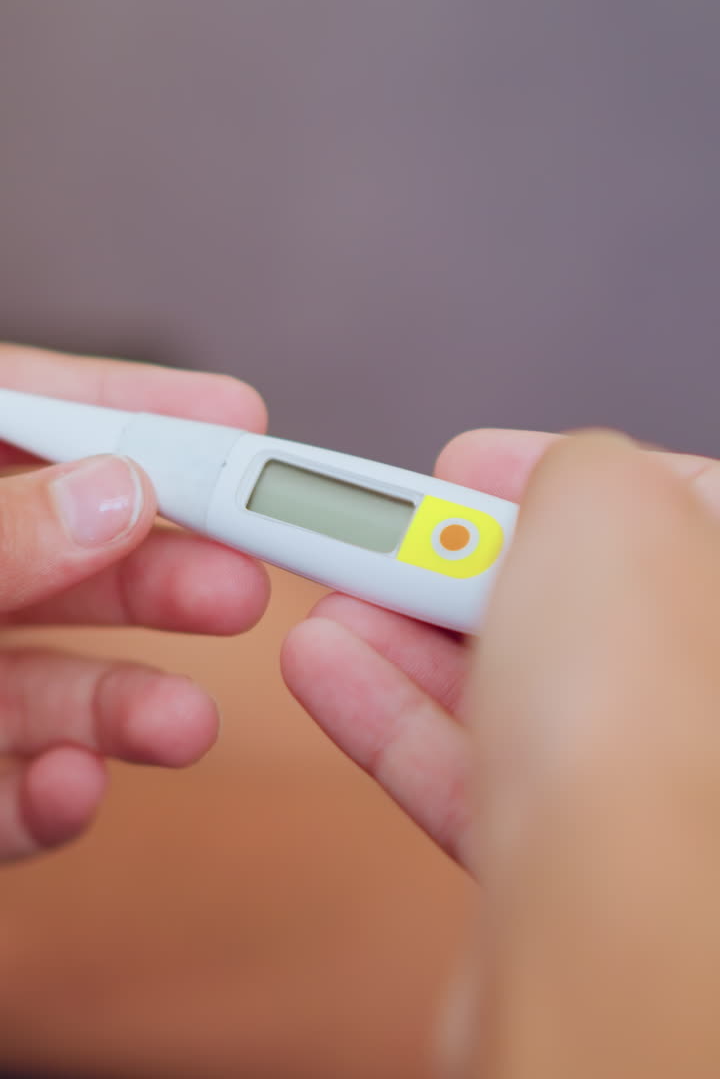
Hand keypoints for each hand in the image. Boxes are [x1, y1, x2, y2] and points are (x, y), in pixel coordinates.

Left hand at [0, 344, 268, 861]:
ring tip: (189, 727)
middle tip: (244, 584)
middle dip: (163, 573)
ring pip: (45, 686)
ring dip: (126, 708)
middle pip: (67, 557)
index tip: (236, 415)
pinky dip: (44, 802)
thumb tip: (121, 493)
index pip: (26, 417)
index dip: (132, 408)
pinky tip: (72, 789)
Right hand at [282, 428, 719, 869]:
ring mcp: (663, 799)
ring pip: (522, 696)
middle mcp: (713, 702)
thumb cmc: (648, 710)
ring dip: (409, 642)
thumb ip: (574, 468)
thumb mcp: (603, 499)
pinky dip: (398, 722)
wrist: (610, 922)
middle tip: (377, 537)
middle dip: (459, 566)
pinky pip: (481, 780)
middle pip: (579, 606)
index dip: (552, 478)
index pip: (672, 503)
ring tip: (329, 598)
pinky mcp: (580, 881)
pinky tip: (328, 670)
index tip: (465, 469)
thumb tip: (545, 483)